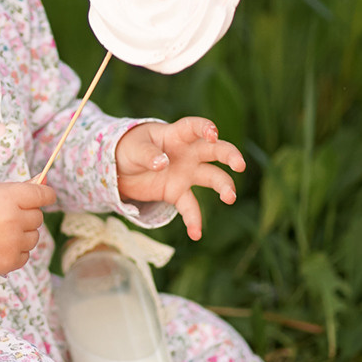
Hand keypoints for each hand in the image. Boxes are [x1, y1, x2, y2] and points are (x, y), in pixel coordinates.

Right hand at [0, 180, 54, 274]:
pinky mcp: (10, 260)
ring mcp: (13, 242)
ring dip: (23, 235)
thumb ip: (20, 187)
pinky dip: (16, 252)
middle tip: (7, 217)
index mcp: (9, 198)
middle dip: (26, 217)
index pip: (42, 195)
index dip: (45, 195)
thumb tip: (45, 179)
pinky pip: (25, 254)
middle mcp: (14, 220)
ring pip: (34, 237)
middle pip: (37, 217)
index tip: (45, 197)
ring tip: (2, 234)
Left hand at [115, 118, 243, 239]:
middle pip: (215, 151)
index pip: (195, 127)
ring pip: (213, 178)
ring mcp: (186, 174)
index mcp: (176, 135)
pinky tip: (195, 234)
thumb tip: (163, 164)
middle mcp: (188, 153)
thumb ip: (148, 154)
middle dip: (230, 156)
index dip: (206, 128)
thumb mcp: (134, 148)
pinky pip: (190, 207)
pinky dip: (194, 220)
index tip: (213, 134)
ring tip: (230, 198)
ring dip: (224, 187)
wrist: (121, 169)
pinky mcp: (178, 193)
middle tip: (240, 165)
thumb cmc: (130, 149)